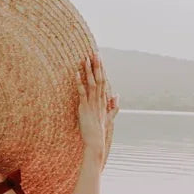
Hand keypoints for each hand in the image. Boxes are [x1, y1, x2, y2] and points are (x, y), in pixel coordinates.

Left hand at [76, 49, 117, 166]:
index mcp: (104, 100)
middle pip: (100, 78)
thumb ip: (114, 105)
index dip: (101, 68)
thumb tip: (117, 94)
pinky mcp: (84, 107)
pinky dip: (79, 82)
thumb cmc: (100, 129)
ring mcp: (92, 103)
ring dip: (89, 70)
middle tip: (95, 52)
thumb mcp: (109, 116)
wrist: (96, 141)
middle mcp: (99, 99)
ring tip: (86, 58)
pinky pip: (82, 92)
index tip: (99, 57)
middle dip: (97, 65)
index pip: (104, 80)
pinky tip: (76, 73)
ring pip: (92, 83)